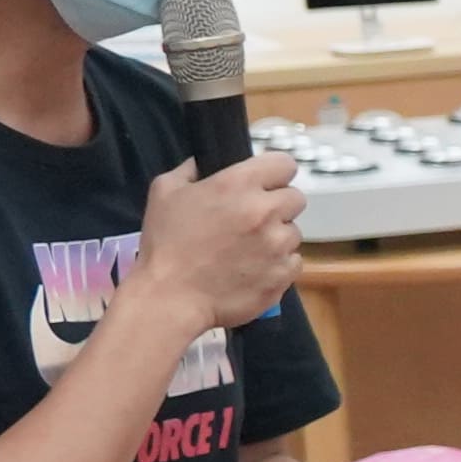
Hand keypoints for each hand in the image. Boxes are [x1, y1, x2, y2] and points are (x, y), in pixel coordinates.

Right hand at [127, 154, 304, 338]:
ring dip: (277, 237)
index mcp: (239, 185)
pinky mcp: (284, 274)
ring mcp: (279, 245)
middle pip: (296, 198)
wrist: (170, 298)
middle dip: (277, 206)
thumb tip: (202, 163)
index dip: (275, 173)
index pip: (284, 164)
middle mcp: (266, 211)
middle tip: (252, 220)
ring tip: (248, 250)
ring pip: (294, 232)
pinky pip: (294, 262)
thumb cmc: (164, 244)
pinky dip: (279, 264)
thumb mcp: (164, 193)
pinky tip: (254, 270)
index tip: (264, 184)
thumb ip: (189, 170)